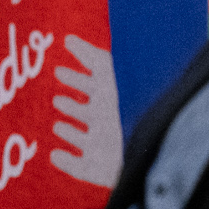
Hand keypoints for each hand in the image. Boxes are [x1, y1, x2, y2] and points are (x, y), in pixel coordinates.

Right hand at [50, 34, 121, 186]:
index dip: (76, 78)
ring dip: (70, 132)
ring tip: (58, 125)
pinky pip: (81, 168)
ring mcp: (105, 149)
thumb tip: (69, 37)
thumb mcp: (110, 79)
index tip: (59, 69)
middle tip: (56, 96)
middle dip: (72, 104)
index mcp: (114, 102)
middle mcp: (110, 125)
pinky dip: (67, 162)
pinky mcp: (100, 171)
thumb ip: (92, 58)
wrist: (152, 154)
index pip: (92, 87)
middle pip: (89, 112)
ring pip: (85, 140)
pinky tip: (56, 156)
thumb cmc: (131, 112)